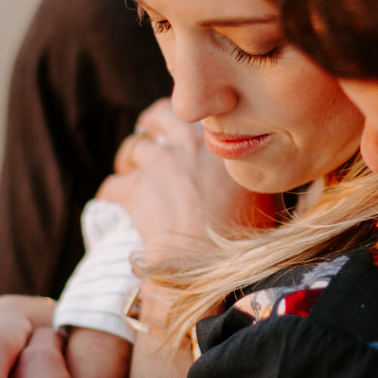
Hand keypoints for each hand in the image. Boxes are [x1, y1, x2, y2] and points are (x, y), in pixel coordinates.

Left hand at [101, 99, 274, 260]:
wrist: (214, 262)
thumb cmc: (245, 237)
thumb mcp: (265, 199)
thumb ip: (255, 177)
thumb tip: (256, 174)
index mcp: (224, 145)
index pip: (201, 117)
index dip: (187, 126)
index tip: (183, 135)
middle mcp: (191, 145)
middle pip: (161, 115)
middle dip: (150, 124)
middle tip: (147, 136)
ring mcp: (161, 164)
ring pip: (133, 148)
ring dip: (128, 160)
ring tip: (127, 172)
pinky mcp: (135, 188)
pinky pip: (112, 185)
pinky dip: (112, 195)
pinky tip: (115, 206)